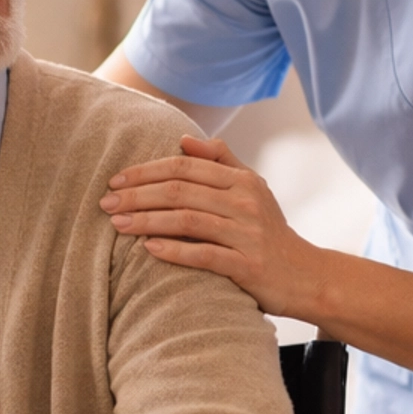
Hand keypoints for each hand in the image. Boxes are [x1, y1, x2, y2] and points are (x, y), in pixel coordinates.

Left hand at [100, 133, 319, 318]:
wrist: (306, 275)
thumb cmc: (269, 232)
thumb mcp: (253, 189)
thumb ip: (221, 161)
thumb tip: (184, 138)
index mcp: (243, 180)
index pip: (185, 166)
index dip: (146, 171)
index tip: (116, 179)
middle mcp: (245, 202)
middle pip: (180, 190)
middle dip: (137, 195)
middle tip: (106, 202)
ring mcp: (247, 234)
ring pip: (187, 220)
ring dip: (147, 220)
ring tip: (117, 224)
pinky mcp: (247, 266)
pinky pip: (204, 254)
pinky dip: (174, 250)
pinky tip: (148, 248)